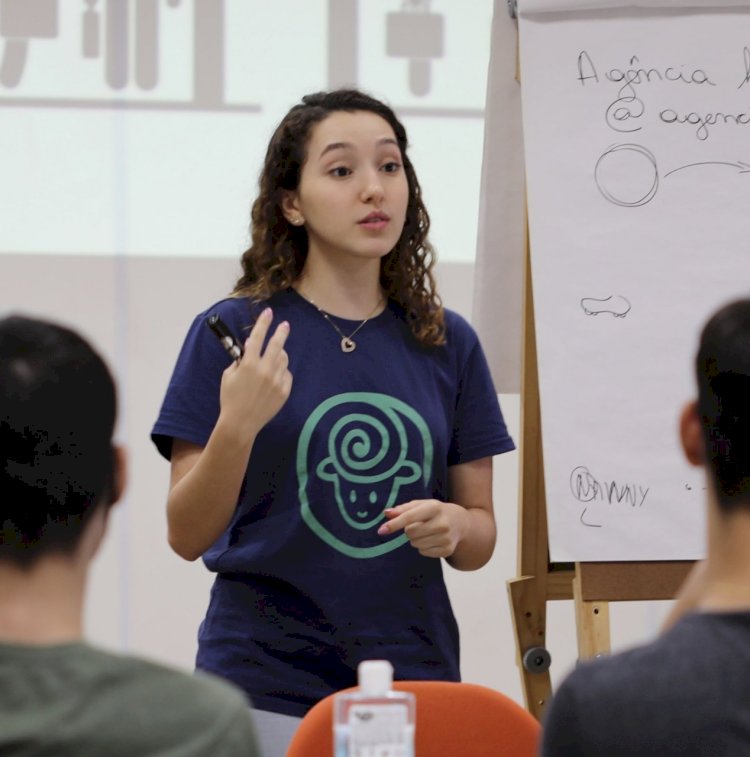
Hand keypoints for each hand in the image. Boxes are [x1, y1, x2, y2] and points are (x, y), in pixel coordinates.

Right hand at [218, 307, 292, 439]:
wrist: (240, 422)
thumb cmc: (230, 398)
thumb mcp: (228, 376)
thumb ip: (240, 361)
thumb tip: (249, 351)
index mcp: (249, 364)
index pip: (257, 337)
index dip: (263, 323)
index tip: (268, 312)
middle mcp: (265, 370)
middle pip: (277, 344)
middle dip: (281, 332)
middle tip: (285, 325)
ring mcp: (276, 381)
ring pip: (283, 359)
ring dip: (279, 354)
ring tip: (274, 356)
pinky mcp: (284, 391)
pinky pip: (286, 375)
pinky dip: (281, 372)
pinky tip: (274, 375)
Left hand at [377, 499, 469, 558]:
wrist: (460, 522)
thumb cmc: (435, 512)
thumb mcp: (421, 505)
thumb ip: (402, 509)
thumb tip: (386, 513)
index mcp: (434, 508)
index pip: (409, 517)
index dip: (394, 524)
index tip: (381, 530)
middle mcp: (442, 523)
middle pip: (410, 533)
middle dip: (408, 530)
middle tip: (417, 526)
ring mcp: (446, 538)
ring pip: (416, 544)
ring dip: (415, 539)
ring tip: (426, 532)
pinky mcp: (447, 550)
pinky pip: (423, 552)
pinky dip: (423, 547)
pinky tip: (432, 540)